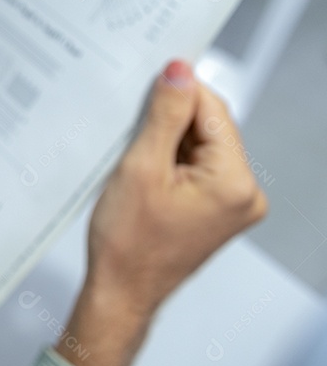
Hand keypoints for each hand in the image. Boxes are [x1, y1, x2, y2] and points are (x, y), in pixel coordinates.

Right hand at [58, 60, 266, 365]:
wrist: (121, 290)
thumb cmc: (128, 244)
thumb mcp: (141, 167)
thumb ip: (165, 116)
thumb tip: (180, 74)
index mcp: (235, 183)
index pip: (212, 111)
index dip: (178, 92)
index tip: (149, 82)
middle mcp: (244, 193)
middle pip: (209, 127)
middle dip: (170, 120)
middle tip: (133, 130)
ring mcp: (232, 203)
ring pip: (200, 145)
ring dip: (167, 140)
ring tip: (136, 161)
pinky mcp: (216, 208)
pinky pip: (196, 166)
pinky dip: (169, 159)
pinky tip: (144, 171)